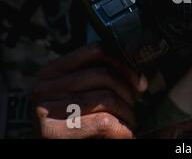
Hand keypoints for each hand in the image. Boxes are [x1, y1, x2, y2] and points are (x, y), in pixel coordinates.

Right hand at [32, 43, 147, 138]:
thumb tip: (139, 76)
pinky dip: (122, 130)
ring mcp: (46, 109)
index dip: (124, 65)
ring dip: (127, 113)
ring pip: (106, 98)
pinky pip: (103, 121)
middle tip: (133, 108)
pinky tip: (125, 135)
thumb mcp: (81, 95)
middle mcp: (45, 87)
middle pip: (104, 74)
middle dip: (128, 92)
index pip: (96, 51)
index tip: (140, 82)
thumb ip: (99, 79)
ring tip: (130, 123)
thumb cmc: (74, 126)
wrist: (45, 146)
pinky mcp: (53, 132)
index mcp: (52, 72)